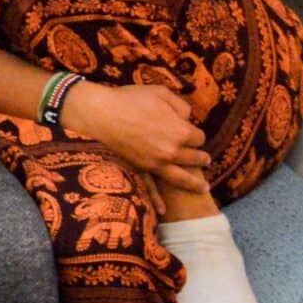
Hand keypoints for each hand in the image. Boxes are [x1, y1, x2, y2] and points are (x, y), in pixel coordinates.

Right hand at [62, 81, 210, 193]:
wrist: (100, 113)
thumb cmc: (128, 99)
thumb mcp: (160, 92)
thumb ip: (180, 105)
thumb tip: (187, 117)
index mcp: (181, 131)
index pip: (199, 137)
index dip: (195, 134)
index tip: (191, 133)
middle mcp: (173, 151)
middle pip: (195, 157)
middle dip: (200, 157)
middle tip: (203, 158)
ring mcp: (156, 164)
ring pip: (182, 177)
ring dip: (194, 182)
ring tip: (203, 187)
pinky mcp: (140, 170)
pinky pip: (152, 188)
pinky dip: (157, 200)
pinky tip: (165, 210)